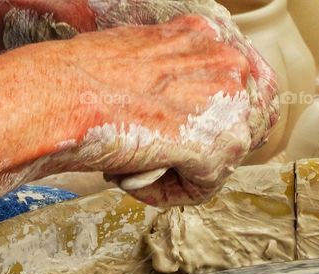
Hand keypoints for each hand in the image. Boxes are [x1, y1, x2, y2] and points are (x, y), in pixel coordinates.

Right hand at [30, 15, 278, 203]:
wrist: (64, 94)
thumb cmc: (86, 77)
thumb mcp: (145, 54)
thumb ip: (181, 74)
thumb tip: (190, 105)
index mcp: (211, 36)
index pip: (253, 81)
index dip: (233, 113)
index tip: (205, 130)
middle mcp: (228, 64)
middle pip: (254, 122)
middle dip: (219, 145)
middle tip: (173, 154)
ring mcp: (227, 105)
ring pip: (229, 158)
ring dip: (190, 170)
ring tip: (146, 166)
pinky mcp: (215, 147)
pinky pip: (204, 187)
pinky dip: (171, 192)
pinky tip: (139, 178)